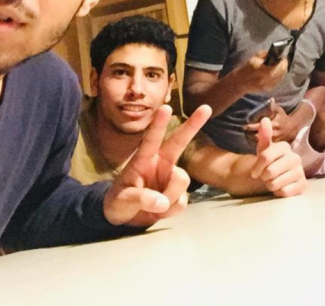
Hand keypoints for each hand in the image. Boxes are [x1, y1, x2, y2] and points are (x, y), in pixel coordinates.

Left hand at [103, 104, 211, 226]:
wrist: (125, 218)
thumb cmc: (119, 201)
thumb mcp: (121, 200)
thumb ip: (140, 198)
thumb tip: (162, 202)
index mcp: (144, 158)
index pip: (152, 139)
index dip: (159, 124)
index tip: (165, 107)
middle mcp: (162, 163)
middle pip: (180, 141)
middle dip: (193, 124)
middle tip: (206, 108)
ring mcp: (171, 177)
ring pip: (181, 181)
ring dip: (169, 197)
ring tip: (153, 207)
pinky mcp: (178, 194)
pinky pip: (181, 202)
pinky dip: (170, 211)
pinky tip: (159, 211)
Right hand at [237, 51, 288, 93]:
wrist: (240, 82)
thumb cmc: (247, 68)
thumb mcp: (254, 57)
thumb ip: (265, 53)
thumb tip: (274, 52)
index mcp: (264, 70)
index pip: (280, 66)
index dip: (283, 61)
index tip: (282, 57)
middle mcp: (268, 79)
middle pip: (283, 72)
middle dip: (284, 65)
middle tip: (283, 61)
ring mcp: (269, 85)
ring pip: (282, 77)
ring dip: (282, 71)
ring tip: (279, 66)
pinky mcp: (268, 89)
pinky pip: (278, 82)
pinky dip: (279, 76)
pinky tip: (276, 73)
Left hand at [243, 98, 300, 142]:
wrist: (292, 129)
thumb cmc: (283, 118)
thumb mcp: (279, 111)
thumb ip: (273, 106)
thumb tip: (271, 99)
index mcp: (273, 124)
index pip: (259, 127)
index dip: (250, 127)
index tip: (244, 126)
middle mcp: (273, 133)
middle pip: (257, 136)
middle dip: (249, 135)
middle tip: (243, 132)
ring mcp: (273, 141)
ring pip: (259, 142)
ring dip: (252, 140)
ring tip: (246, 136)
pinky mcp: (273, 145)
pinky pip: (263, 146)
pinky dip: (257, 143)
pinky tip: (252, 140)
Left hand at [249, 118, 306, 197]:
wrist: (275, 178)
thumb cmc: (268, 163)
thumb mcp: (263, 150)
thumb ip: (264, 136)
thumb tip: (265, 119)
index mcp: (285, 147)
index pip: (265, 157)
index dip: (256, 167)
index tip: (255, 172)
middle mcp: (295, 157)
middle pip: (270, 171)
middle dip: (264, 177)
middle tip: (267, 176)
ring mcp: (300, 171)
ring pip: (276, 183)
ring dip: (271, 185)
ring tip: (274, 181)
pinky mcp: (303, 185)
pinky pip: (284, 192)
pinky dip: (279, 193)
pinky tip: (282, 187)